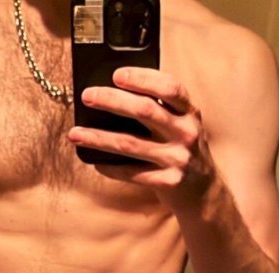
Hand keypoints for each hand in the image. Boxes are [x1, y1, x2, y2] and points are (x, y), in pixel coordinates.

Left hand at [68, 67, 215, 208]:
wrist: (203, 192)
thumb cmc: (183, 150)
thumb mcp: (181, 125)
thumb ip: (161, 110)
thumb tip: (115, 95)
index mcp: (190, 112)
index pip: (169, 87)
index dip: (143, 78)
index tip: (116, 74)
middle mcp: (186, 133)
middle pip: (145, 111)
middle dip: (112, 101)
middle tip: (87, 96)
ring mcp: (177, 159)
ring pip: (130, 144)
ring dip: (98, 137)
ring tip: (75, 133)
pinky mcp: (168, 182)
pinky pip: (131, 173)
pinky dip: (110, 167)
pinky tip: (94, 161)